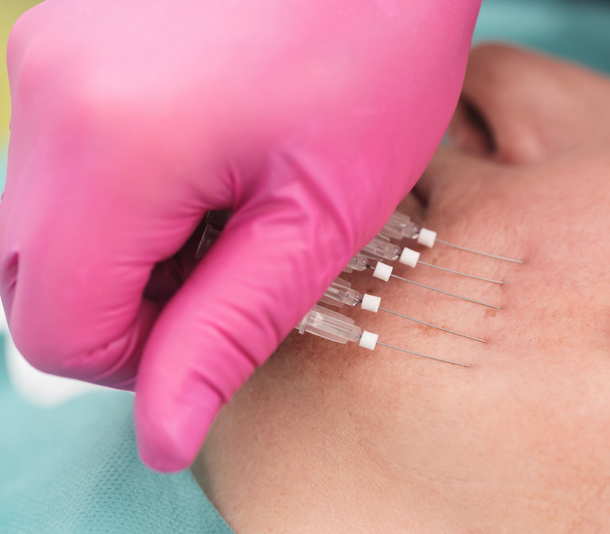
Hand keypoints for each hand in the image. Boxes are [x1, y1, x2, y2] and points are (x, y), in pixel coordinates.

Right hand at [0, 0, 480, 471]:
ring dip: (130, 249)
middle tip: (234, 268)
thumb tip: (163, 432)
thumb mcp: (317, 214)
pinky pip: (67, 160)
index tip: (221, 326)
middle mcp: (48, 91)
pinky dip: (126, 194)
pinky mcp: (70, 38)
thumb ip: (228, 329)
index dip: (141, 360)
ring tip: (231, 207)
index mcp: (106, 145)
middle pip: (37, 279)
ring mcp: (49, 54)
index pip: (58, 331)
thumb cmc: (377, 54)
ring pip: (49, 221)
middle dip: (132, 306)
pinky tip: (208, 163)